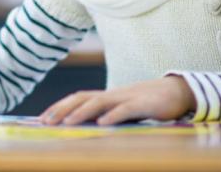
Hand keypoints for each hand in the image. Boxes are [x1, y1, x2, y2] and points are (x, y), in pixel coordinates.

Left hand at [40, 75, 194, 125]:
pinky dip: (114, 115)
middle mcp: (112, 94)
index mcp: (106, 96)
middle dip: (63, 109)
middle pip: (82, 98)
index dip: (59, 106)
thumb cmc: (147, 103)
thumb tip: (84, 128)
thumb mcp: (123, 109)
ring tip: (68, 123)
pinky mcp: (144, 104)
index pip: (77, 98)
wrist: (177, 92)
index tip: (42, 118)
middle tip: (47, 122)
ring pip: (100, 102)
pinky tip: (103, 123)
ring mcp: (127, 97)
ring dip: (82, 113)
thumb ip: (105, 115)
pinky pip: (126, 109)